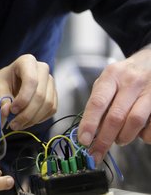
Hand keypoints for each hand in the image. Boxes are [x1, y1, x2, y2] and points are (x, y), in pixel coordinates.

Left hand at [0, 54, 56, 130]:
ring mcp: (50, 81)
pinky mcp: (54, 94)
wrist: (8, 84)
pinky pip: (51, 109)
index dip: (23, 99)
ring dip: (33, 119)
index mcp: (27, 61)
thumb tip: (6, 112)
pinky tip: (27, 121)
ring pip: (48, 104)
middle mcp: (42, 69)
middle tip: (13, 124)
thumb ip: (2, 100)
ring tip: (18, 125)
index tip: (12, 110)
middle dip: (27, 113)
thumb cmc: (2, 82)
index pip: (31, 81)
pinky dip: (39, 119)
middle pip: (41, 95)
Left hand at [78, 47, 150, 162]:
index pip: (98, 102)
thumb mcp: (108, 80)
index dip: (89, 123)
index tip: (83, 140)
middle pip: (116, 116)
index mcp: (112, 75)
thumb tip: (89, 130)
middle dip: (104, 138)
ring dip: (124, 137)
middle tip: (97, 152)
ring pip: (135, 122)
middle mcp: (131, 81)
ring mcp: (150, 91)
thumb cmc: (125, 76)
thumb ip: (100, 101)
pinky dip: (143, 136)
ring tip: (119, 140)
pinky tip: (138, 133)